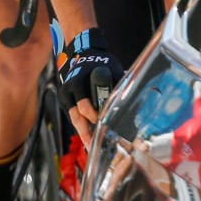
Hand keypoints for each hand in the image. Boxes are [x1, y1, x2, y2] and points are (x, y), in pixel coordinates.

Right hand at [57, 29, 124, 145]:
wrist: (85, 52)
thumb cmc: (102, 62)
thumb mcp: (112, 69)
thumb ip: (118, 84)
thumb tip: (133, 99)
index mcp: (79, 80)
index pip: (84, 105)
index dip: (94, 116)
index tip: (104, 126)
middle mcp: (70, 89)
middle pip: (77, 116)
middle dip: (87, 131)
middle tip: (97, 144)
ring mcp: (66, 95)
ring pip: (74, 119)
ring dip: (83, 133)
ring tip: (92, 147)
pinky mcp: (66, 100)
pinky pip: (74, 117)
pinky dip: (82, 128)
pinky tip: (89, 139)